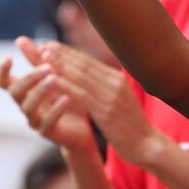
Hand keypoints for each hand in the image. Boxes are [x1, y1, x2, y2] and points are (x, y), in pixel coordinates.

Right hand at [0, 36, 95, 152]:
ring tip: (54, 79)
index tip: (8, 57)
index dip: (2, 71)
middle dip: (29, 77)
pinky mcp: (48, 132)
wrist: (83, 130)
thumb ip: (39, 60)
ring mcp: (35, 121)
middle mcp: (26, 106)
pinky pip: (47, 122)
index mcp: (26, 92)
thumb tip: (21, 39)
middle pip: (15, 92)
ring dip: (40, 90)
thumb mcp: (56, 77)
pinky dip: (56, 109)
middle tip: (47, 67)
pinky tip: (66, 98)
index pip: (4, 83)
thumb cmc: (68, 100)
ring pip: (28, 107)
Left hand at [39, 41, 163, 167]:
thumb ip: (108, 87)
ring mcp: (111, 95)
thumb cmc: (131, 125)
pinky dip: (66, 85)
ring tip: (42, 56)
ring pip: (81, 76)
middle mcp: (115, 82)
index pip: (90, 62)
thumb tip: (94, 78)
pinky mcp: (106, 110)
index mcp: (118, 79)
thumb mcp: (122, 100)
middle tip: (43, 45)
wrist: (146, 143)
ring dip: (60, 65)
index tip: (53, 46)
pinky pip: (81, 94)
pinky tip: (51, 80)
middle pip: (84, 65)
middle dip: (63, 54)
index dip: (70, 53)